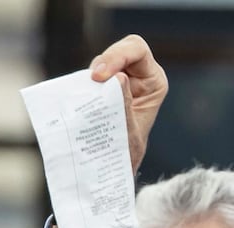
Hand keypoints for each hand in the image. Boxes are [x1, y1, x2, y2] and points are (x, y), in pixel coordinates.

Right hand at [89, 34, 167, 172]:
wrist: (116, 170)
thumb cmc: (128, 155)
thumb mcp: (128, 135)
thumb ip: (125, 107)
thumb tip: (119, 77)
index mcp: (153, 82)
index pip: (137, 50)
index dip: (118, 55)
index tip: (100, 76)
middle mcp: (138, 75)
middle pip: (119, 50)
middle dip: (104, 63)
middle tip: (91, 81)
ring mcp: (120, 79)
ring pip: (102, 63)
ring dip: (92, 77)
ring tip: (87, 96)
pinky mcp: (103, 87)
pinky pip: (90, 77)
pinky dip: (84, 86)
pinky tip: (79, 99)